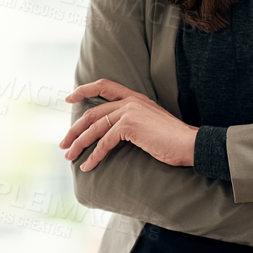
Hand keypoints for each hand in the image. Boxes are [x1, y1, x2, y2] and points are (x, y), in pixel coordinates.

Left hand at [62, 79, 198, 169]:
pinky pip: (104, 143)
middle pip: (92, 113)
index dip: (83, 90)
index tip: (68, 98)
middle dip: (74, 130)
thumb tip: (112, 133)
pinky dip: (94, 156)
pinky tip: (88, 167)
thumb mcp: (149, 123)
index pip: (103, 86)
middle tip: (63, 143)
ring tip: (69, 157)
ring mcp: (129, 112)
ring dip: (79, 144)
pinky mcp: (129, 126)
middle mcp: (130, 101)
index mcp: (134, 97)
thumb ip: (132, 121)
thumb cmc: (172, 139)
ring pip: (94, 128)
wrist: (189, 143)